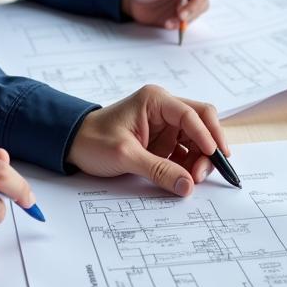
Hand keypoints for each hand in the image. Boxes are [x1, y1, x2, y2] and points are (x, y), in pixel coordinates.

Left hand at [65, 85, 228, 196]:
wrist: (72, 144)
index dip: (206, 135)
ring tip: (193, 179)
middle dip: (209, 146)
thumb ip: (158, 170)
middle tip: (204, 172)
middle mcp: (164, 108)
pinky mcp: (163, 141)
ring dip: (201, 158)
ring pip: (197, 138)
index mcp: (155, 100)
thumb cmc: (93, 140)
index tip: (214, 155)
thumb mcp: (125, 155)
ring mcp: (165, 125)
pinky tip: (187, 178)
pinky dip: (190, 165)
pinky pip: (186, 151)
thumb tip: (188, 185)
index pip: (191, 114)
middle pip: (201, 122)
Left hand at [121, 0, 214, 29]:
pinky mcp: (182, 17)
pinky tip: (168, 24)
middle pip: (204, 0)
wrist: (134, 1)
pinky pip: (187, 23)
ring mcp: (188, 5)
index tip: (188, 1)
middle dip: (194, 9)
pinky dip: (178, 25)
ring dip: (185, 19)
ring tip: (169, 21)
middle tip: (180, 15)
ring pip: (198, 13)